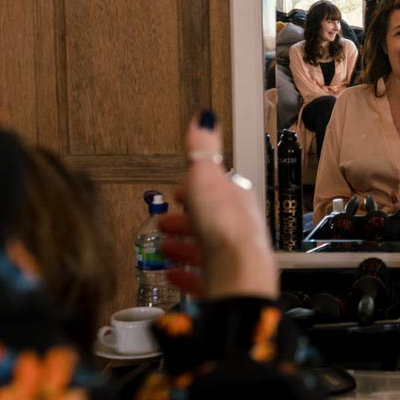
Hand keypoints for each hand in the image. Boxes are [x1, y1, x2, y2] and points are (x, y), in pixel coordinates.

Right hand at [158, 112, 277, 300]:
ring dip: (182, 244)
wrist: (236, 272)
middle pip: (207, 219)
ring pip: (203, 247)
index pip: (215, 188)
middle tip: (165, 221)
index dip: (194, 188)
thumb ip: (203, 149)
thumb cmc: (225, 225)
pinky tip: (172, 274)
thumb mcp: (208, 175)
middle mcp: (236, 226)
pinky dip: (184, 273)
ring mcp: (229, 255)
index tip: (178, 191)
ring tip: (163, 246)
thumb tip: (206, 118)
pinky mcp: (220, 281)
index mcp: (235, 199)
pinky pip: (200, 276)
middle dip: (185, 218)